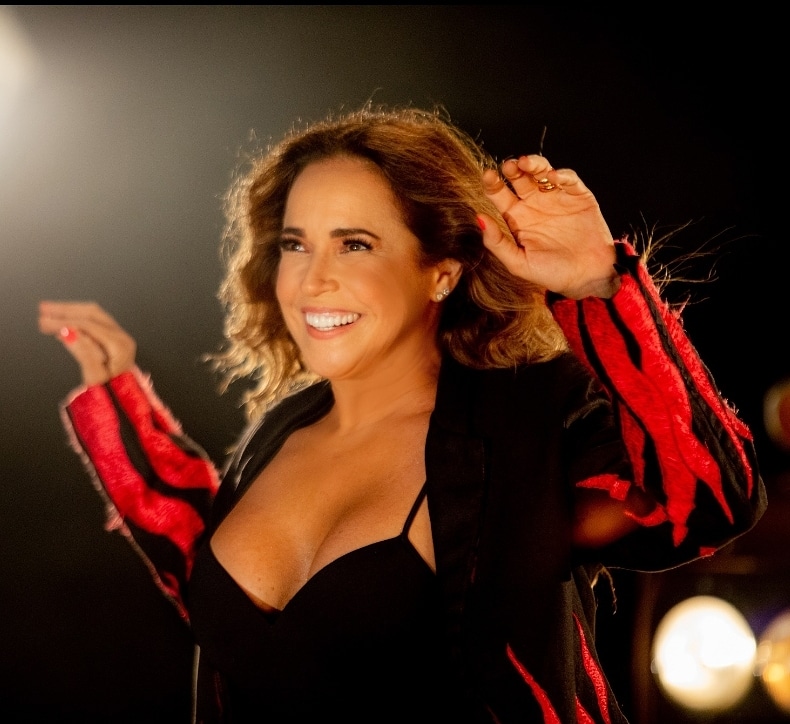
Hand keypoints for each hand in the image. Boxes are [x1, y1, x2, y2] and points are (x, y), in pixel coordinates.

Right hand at [38, 301, 136, 385]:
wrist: (123, 401)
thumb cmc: (110, 392)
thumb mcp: (94, 377)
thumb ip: (83, 353)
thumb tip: (68, 332)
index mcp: (119, 346)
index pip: (88, 325)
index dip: (63, 321)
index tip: (44, 321)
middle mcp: (122, 337)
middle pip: (92, 315)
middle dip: (65, 311)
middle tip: (43, 311)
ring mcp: (120, 337)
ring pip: (94, 315)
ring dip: (71, 311)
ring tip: (49, 311)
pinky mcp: (115, 339)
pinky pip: (96, 322)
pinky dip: (78, 318)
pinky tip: (64, 321)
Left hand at [480, 154, 619, 298]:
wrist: (586, 277)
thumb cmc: (551, 272)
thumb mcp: (518, 263)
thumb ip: (497, 242)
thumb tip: (479, 218)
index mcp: (516, 217)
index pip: (499, 194)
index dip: (492, 184)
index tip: (487, 176)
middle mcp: (533, 204)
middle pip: (519, 178)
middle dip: (512, 168)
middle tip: (508, 166)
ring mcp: (555, 197)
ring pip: (542, 172)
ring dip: (534, 164)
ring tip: (526, 163)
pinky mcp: (578, 196)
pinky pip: (569, 180)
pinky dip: (562, 175)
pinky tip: (554, 177)